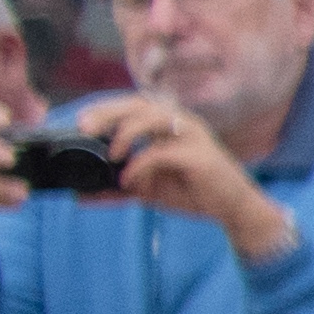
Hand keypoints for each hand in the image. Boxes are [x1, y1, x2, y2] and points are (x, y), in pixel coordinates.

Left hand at [85, 91, 276, 264]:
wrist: (232, 209)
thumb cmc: (193, 191)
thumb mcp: (147, 189)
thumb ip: (117, 188)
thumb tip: (80, 197)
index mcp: (170, 124)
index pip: (133, 104)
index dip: (105, 108)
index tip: (81, 122)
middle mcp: (182, 123)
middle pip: (139, 104)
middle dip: (109, 112)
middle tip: (85, 127)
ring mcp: (193, 137)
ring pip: (153, 118)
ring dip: (126, 133)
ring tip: (111, 154)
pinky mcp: (199, 156)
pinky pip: (162, 153)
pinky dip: (140, 165)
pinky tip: (128, 180)